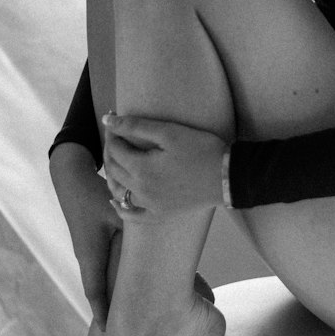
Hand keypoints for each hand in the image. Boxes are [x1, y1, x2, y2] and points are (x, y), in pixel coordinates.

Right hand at [49, 142, 120, 326]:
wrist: (71, 178)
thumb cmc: (95, 194)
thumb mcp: (118, 211)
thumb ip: (136, 228)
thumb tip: (160, 242)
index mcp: (90, 256)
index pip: (96, 294)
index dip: (103, 315)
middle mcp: (86, 258)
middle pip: (100, 293)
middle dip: (111, 314)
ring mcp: (87, 252)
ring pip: (102, 282)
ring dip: (112, 299)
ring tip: (126, 320)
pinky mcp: (91, 244)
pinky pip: (102, 270)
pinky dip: (112, 282)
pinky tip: (126, 288)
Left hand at [102, 112, 226, 215]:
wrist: (227, 176)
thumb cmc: (201, 150)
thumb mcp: (170, 132)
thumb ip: (136, 125)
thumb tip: (107, 119)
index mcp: (141, 169)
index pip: (115, 150)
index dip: (112, 134)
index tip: (115, 121)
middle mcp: (140, 190)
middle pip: (113, 170)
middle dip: (110, 151)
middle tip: (115, 136)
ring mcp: (149, 205)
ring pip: (118, 191)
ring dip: (112, 175)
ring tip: (115, 160)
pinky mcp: (160, 213)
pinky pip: (132, 215)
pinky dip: (120, 208)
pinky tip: (116, 200)